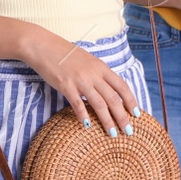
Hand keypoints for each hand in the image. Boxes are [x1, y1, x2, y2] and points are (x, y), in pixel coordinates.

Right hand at [20, 27, 139, 137]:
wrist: (44, 46)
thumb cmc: (65, 53)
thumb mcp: (87, 60)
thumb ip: (98, 73)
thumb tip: (108, 89)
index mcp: (101, 67)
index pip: (121, 86)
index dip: (131, 101)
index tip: (137, 114)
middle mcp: (93, 74)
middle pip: (113, 98)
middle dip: (123, 116)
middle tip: (128, 131)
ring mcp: (80, 80)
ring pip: (99, 104)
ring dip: (107, 120)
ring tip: (113, 133)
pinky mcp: (66, 85)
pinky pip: (77, 103)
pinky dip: (83, 115)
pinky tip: (87, 125)